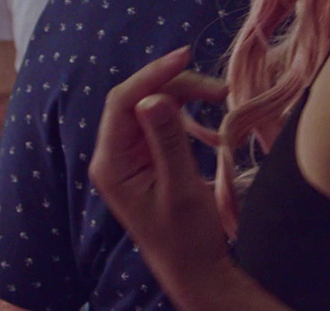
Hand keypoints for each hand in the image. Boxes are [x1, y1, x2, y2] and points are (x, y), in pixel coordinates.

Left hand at [91, 47, 232, 295]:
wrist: (196, 272)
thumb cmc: (188, 239)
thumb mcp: (181, 188)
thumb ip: (167, 140)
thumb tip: (153, 97)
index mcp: (111, 164)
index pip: (122, 102)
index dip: (152, 75)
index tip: (187, 58)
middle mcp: (113, 156)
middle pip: (135, 99)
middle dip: (174, 85)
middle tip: (217, 88)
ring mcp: (128, 157)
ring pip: (149, 107)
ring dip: (182, 95)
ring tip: (218, 96)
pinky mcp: (145, 159)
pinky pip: (159, 122)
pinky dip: (183, 112)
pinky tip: (207, 113)